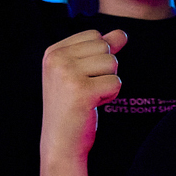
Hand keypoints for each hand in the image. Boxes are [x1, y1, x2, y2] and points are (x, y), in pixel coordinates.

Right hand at [39, 28, 127, 169]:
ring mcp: (67, 74)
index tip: (81, 78)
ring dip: (108, 83)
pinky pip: (116, 83)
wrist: (61, 141)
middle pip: (105, 47)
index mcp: (53, 51)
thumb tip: (122, 33)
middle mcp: (57, 59)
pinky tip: (93, 105)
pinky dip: (110, 96)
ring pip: (113, 63)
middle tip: (86, 89)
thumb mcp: (83, 72)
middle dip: (105, 70)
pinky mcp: (82, 90)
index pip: (95, 36)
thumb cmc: (73, 106)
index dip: (98, 58)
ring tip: (89, 97)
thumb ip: (102, 50)